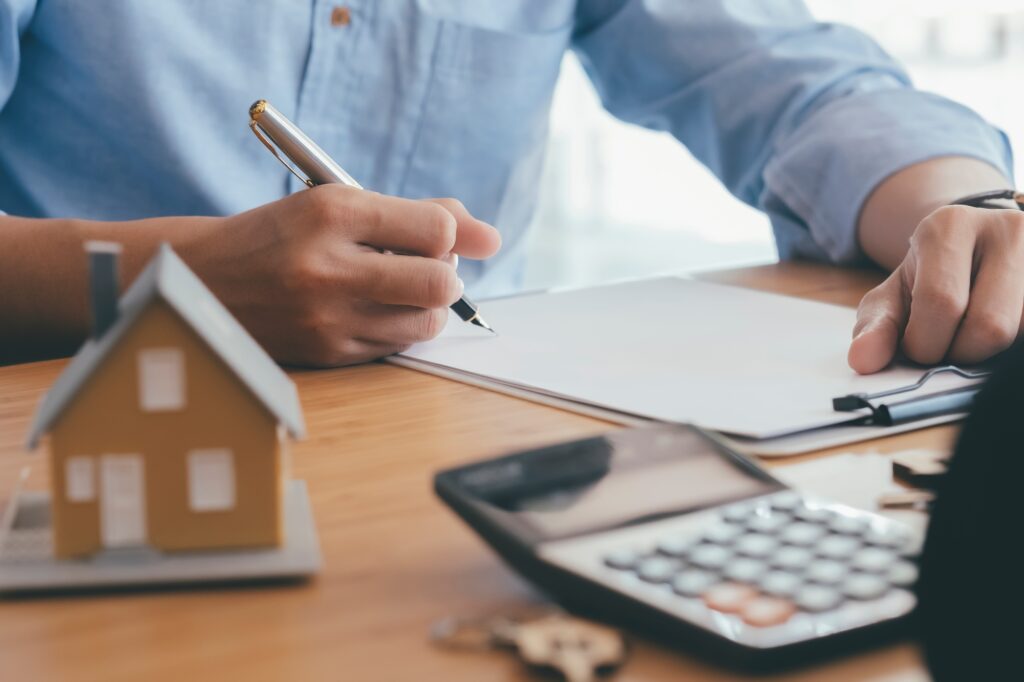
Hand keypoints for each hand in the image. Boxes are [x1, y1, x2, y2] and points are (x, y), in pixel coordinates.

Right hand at [181, 185, 500, 365]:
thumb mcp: (340, 203)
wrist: (205, 280)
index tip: (431, 236)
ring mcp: (326, 317)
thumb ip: (420, 214)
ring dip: (427, 305)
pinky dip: (399, 327)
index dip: (446, 234)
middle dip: (446, 274)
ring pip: (427, 321)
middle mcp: (328, 267)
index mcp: (331, 213)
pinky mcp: (327, 353)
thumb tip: (492, 238)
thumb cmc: (285, 235)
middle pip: (441, 282)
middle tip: (424, 267)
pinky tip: (371, 310)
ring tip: (398, 289)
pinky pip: (397, 345)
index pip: (435, 228)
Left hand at [849, 204, 1023, 373]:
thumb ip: (875, 327)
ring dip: (996, 354)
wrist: (977, 244)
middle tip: (950, 345)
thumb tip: (863, 359)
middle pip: (991, 325)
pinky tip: (1002, 335)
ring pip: (1023, 333)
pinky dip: (1014, 346)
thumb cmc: (930, 277)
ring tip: (976, 335)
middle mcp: (1007, 229)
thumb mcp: (893, 296)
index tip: (918, 348)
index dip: (925, 344)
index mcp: (949, 226)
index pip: (942, 302)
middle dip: (963, 353)